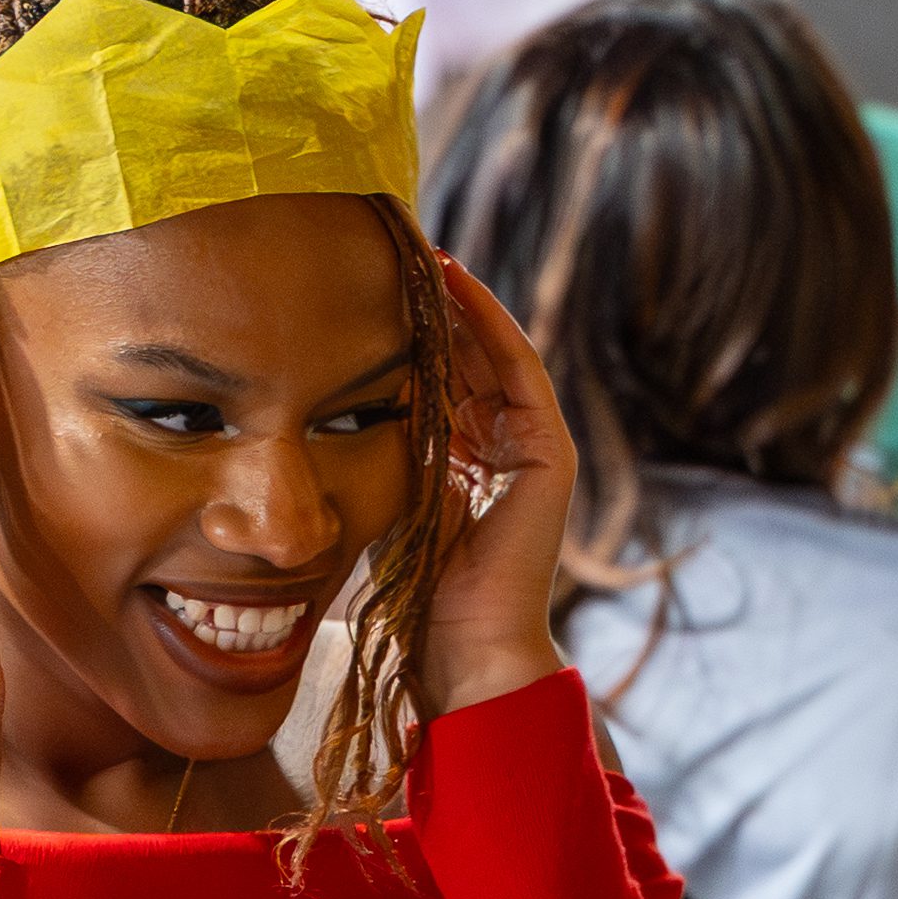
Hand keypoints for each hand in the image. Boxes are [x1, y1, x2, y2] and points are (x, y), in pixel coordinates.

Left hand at [413, 253, 571, 714]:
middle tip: (400, 254)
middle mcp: (507, 452)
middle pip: (472, 362)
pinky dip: (490, 325)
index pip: (445, 384)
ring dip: (463, 304)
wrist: (464, 645)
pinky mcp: (550, 454)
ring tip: (426, 255)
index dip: (415, 337)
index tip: (377, 291)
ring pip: (495, 356)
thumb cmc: (417, 591)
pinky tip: (458, 285)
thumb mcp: (392, 499)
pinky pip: (519, 371)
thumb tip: (346, 399)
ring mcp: (535, 451)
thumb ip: (388, 450)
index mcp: (471, 465)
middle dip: (438, 310)